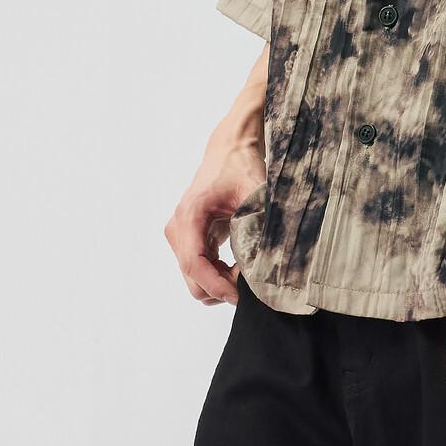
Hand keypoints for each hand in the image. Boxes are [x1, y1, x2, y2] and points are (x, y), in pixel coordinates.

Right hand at [165, 137, 265, 305]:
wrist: (229, 149)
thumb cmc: (240, 166)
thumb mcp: (254, 193)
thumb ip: (258, 225)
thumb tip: (268, 262)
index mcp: (189, 216)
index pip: (194, 263)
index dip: (216, 285)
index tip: (239, 296)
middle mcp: (178, 228)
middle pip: (192, 277)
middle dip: (221, 286)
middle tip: (250, 280)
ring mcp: (180, 235)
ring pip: (195, 277)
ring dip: (219, 282)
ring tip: (246, 269)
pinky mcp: (188, 239)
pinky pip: (199, 269)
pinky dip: (218, 275)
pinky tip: (238, 266)